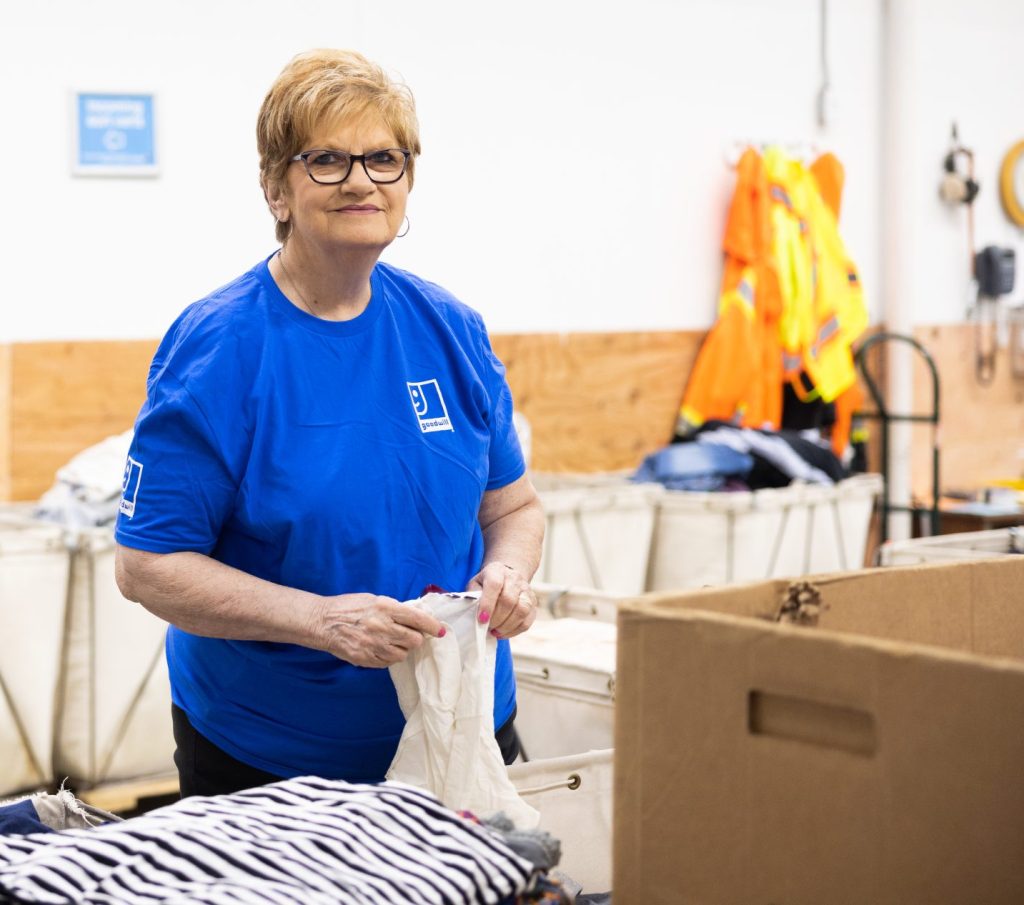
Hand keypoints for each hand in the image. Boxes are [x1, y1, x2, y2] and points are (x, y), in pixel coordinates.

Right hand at [315, 593, 444, 667]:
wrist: (323, 622)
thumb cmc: (349, 607)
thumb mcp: (374, 599)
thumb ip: (395, 609)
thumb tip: (417, 616)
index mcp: (385, 608)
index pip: (418, 619)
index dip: (433, 626)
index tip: (440, 630)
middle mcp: (382, 627)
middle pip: (415, 640)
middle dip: (416, 638)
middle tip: (409, 634)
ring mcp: (374, 645)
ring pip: (403, 654)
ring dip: (403, 648)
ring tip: (392, 640)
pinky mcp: (366, 659)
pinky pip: (389, 662)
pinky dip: (390, 656)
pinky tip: (382, 648)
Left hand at [467, 562, 537, 639]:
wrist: (506, 577)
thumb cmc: (486, 584)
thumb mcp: (475, 585)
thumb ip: (473, 597)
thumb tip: (473, 615)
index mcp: (497, 570)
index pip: (495, 585)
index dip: (488, 603)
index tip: (482, 619)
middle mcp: (515, 578)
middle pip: (509, 600)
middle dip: (496, 618)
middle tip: (487, 626)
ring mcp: (527, 590)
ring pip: (521, 610)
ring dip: (506, 626)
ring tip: (495, 631)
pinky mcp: (533, 603)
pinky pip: (527, 621)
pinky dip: (514, 631)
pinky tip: (503, 632)